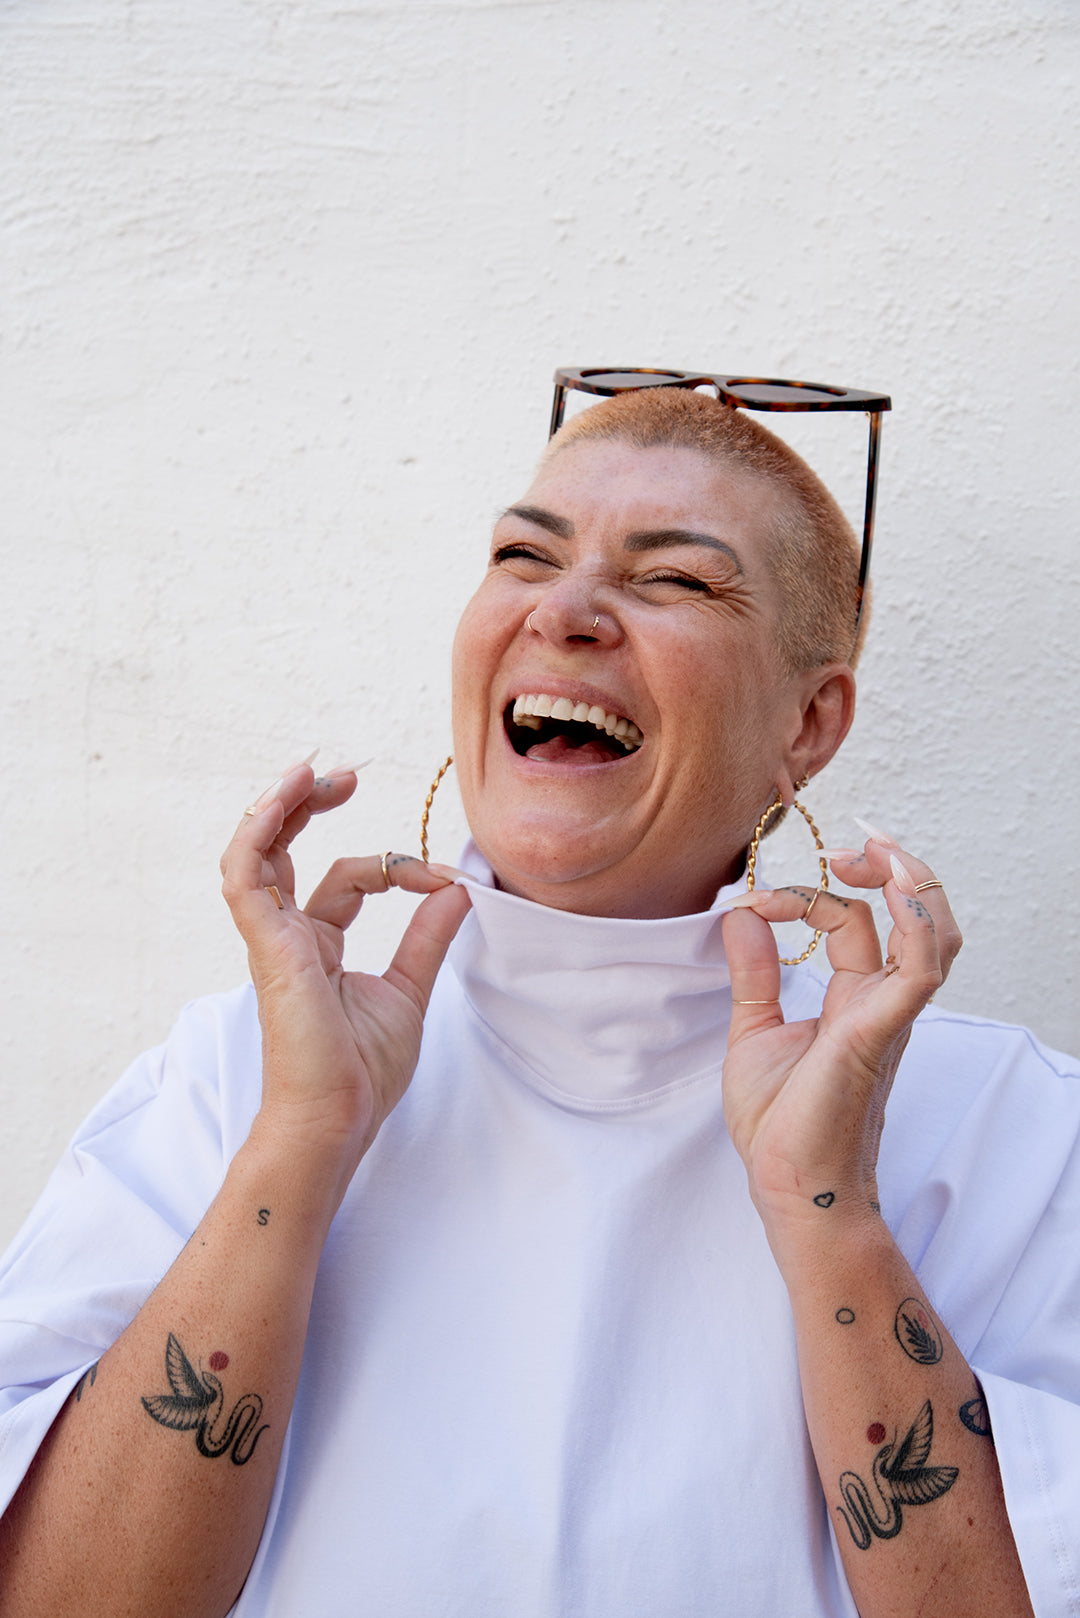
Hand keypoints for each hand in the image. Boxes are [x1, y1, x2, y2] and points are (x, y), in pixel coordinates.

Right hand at [220, 760, 471, 1200]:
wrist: (336, 1119)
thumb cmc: (361, 1074)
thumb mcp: (410, 991)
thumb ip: (428, 938)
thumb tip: (458, 890)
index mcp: (318, 946)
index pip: (348, 879)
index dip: (396, 866)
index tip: (442, 881)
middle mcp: (289, 936)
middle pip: (287, 849)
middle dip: (311, 805)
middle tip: (344, 774)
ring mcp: (272, 939)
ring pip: (257, 851)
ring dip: (280, 805)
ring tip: (310, 770)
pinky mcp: (265, 945)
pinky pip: (244, 873)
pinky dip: (258, 832)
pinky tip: (283, 798)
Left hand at [719, 831, 961, 1235]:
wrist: (789, 1186)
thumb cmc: (778, 1124)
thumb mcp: (751, 1030)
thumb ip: (752, 972)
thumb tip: (740, 914)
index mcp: (853, 999)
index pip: (850, 920)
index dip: (805, 895)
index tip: (753, 904)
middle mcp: (880, 1001)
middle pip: (911, 914)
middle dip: (890, 867)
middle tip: (849, 845)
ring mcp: (887, 1016)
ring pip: (933, 934)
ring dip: (913, 883)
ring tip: (880, 850)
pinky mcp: (880, 1032)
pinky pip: (920, 971)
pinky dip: (916, 925)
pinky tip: (893, 891)